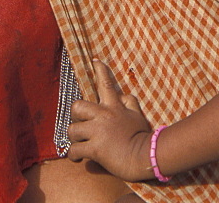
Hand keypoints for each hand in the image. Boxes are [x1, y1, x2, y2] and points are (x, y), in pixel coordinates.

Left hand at [67, 60, 152, 181]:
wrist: (146, 157)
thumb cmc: (141, 137)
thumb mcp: (137, 115)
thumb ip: (129, 103)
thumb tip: (122, 95)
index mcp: (114, 107)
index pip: (105, 84)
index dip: (100, 71)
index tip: (95, 61)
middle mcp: (103, 116)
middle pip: (77, 106)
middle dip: (75, 116)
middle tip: (80, 125)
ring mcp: (97, 131)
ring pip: (72, 130)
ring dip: (74, 139)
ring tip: (80, 144)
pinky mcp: (94, 149)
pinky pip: (75, 150)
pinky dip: (74, 155)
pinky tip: (78, 157)